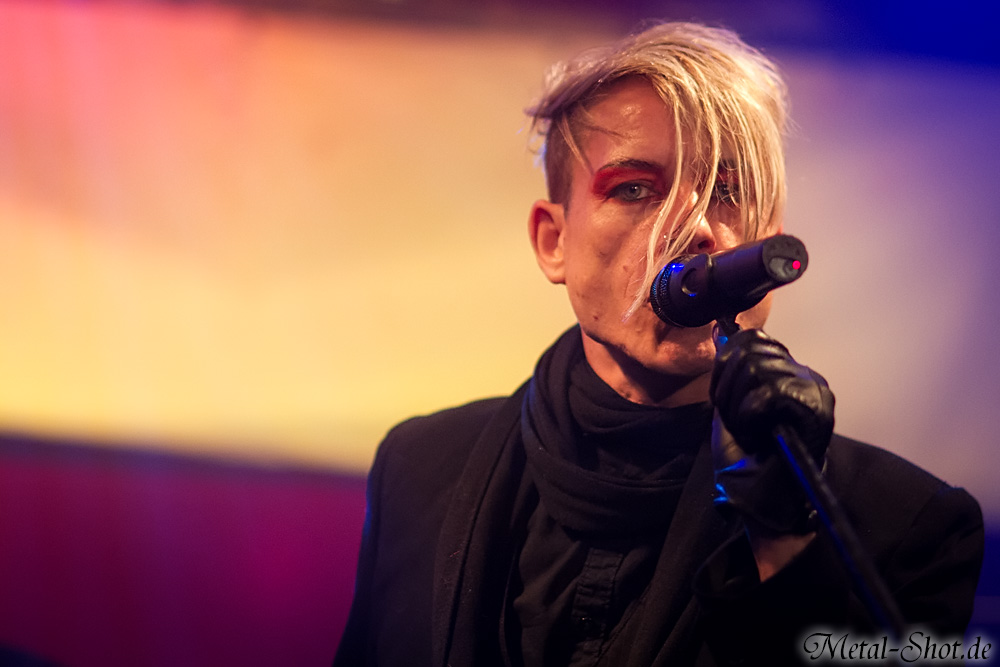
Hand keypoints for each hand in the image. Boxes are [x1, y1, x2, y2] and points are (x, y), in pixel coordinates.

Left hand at [710, 328, 834, 533]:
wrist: (765, 497)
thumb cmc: (747, 456)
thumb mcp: (729, 402)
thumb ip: (729, 369)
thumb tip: (720, 330)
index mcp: (787, 371)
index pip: (751, 339)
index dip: (725, 366)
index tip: (724, 398)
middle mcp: (805, 375)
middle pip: (749, 352)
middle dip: (728, 387)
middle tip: (737, 419)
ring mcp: (814, 390)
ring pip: (757, 370)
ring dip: (738, 405)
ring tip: (749, 429)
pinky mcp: (815, 408)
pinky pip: (768, 393)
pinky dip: (750, 416)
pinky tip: (757, 434)